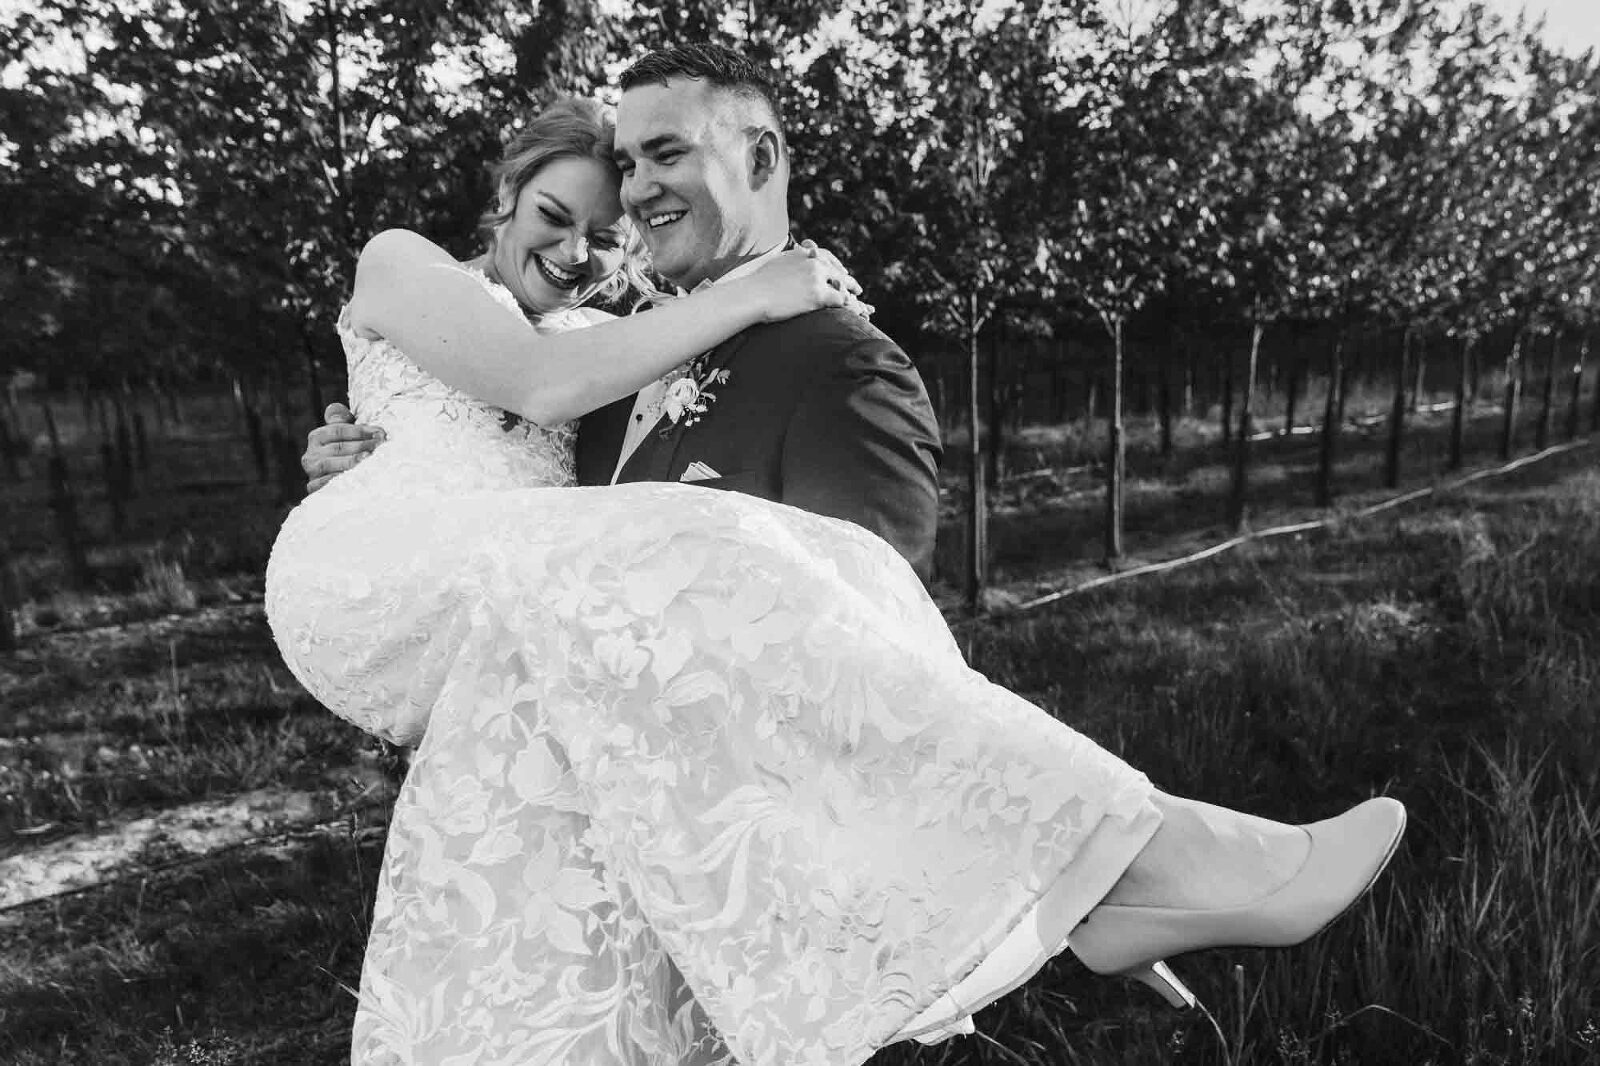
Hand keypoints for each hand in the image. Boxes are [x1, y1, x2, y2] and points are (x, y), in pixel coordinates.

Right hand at [303, 402, 384, 493]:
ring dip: (351, 461)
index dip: (360, 430)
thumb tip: (336, 408)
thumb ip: (341, 420)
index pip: (338, 430)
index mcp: (317, 437)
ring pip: (330, 464)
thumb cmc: (346, 454)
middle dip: (361, 445)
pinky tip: (355, 477)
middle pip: (337, 447)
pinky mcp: (313, 487)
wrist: (338, 485)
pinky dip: (339, 480)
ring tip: (369, 459)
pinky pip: (323, 483)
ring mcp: (312, 471)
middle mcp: (311, 453)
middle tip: (380, 445)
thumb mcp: (344, 435)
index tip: (380, 433)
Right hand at [743, 243, 867, 323]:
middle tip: (858, 289)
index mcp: (802, 255)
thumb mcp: (774, 265)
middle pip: (837, 271)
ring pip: (842, 285)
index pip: (826, 257)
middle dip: (848, 281)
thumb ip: (787, 262)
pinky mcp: (818, 294)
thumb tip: (787, 263)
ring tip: (863, 304)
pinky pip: (841, 300)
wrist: (752, 294)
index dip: (836, 266)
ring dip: (852, 294)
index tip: (843, 273)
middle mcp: (812, 262)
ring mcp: (817, 278)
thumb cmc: (757, 284)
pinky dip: (850, 306)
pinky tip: (857, 313)